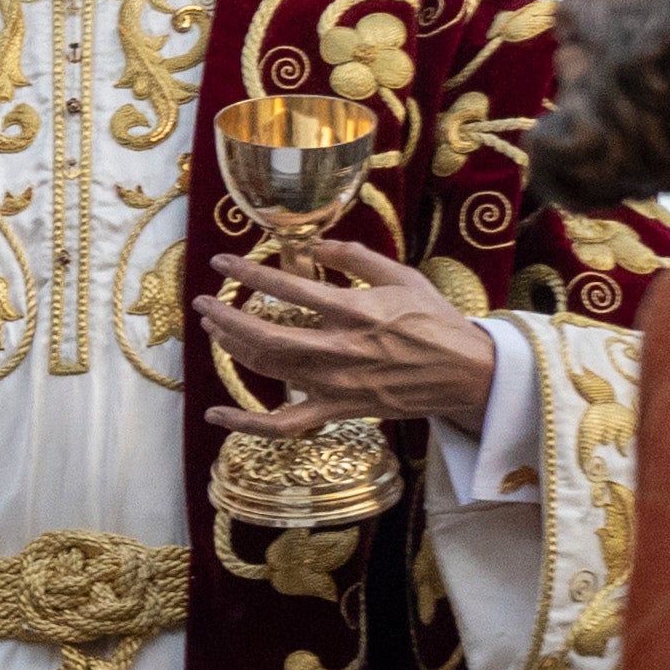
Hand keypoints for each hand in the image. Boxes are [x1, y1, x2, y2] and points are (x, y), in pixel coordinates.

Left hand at [204, 235, 504, 436]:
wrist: (466, 374)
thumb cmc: (435, 320)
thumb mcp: (403, 275)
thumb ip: (355, 257)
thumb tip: (313, 245)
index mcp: (357, 311)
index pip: (289, 289)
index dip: (249, 273)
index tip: (221, 262)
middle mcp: (341, 349)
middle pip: (266, 336)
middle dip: (225, 318)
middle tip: (203, 303)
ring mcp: (337, 385)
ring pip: (269, 370)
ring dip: (233, 349)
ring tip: (214, 329)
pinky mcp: (338, 411)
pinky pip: (283, 425)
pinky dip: (246, 424)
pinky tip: (215, 415)